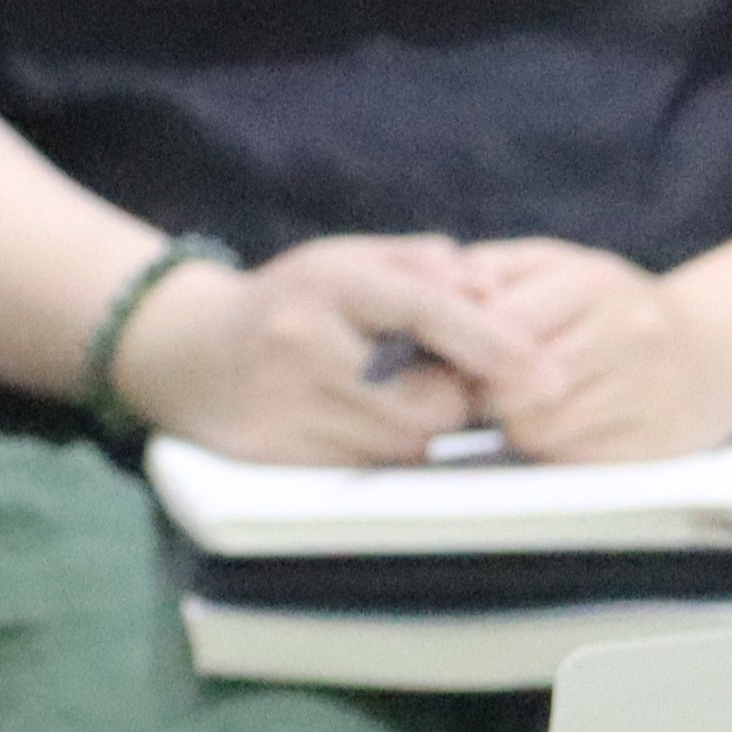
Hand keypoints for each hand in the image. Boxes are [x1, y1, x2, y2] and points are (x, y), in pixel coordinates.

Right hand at [108, 233, 531, 465]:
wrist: (182, 353)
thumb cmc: (289, 302)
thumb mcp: (346, 260)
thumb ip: (421, 263)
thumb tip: (487, 288)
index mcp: (326, 286)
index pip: (426, 313)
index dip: (494, 344)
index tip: (548, 374)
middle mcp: (302, 348)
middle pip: (428, 401)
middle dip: (451, 397)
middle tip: (431, 377)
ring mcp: (284, 408)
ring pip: (403, 445)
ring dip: (416, 428)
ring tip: (380, 396)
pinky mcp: (276, 458)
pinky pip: (367, 471)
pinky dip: (379, 452)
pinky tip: (350, 423)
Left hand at [449, 233, 731, 460]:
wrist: (719, 351)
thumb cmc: (606, 308)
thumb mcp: (551, 268)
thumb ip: (484, 273)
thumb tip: (429, 300)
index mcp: (594, 283)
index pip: (500, 326)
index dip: (464, 348)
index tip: (454, 354)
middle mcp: (630, 333)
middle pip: (511, 385)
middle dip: (483, 392)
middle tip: (483, 388)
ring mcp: (650, 391)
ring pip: (536, 430)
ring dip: (514, 426)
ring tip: (526, 406)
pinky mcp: (657, 445)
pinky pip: (570, 462)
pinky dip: (553, 452)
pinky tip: (565, 429)